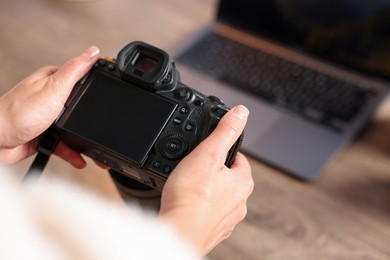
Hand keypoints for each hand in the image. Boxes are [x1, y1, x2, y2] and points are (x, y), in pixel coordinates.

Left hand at [0, 46, 99, 166]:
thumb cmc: (18, 113)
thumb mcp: (54, 88)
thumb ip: (75, 70)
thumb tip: (93, 52)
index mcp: (54, 80)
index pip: (83, 77)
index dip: (99, 84)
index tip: (115, 92)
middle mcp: (51, 97)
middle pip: (81, 106)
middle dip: (94, 119)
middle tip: (106, 127)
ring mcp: (48, 117)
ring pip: (75, 128)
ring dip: (84, 140)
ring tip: (96, 151)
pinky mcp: (45, 135)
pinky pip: (65, 144)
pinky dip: (73, 152)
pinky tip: (80, 159)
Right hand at [159, 105, 253, 255]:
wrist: (179, 231)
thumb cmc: (191, 196)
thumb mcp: (208, 153)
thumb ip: (226, 131)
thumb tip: (242, 112)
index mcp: (243, 182)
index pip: (239, 158)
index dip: (222, 151)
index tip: (209, 151)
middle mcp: (240, 203)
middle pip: (229, 178)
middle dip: (214, 172)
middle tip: (194, 169)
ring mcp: (227, 219)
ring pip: (220, 197)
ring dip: (207, 191)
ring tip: (188, 186)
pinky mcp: (214, 231)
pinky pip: (209, 213)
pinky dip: (200, 208)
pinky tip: (187, 204)